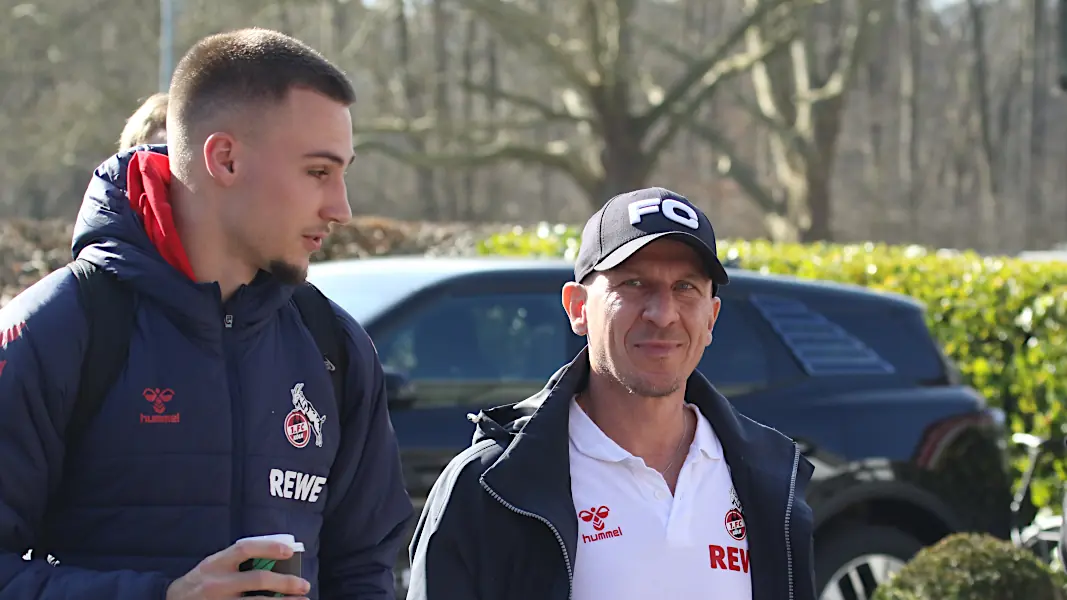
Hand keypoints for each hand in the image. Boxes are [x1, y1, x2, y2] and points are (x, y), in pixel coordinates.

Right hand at [165, 538, 310, 599]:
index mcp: (217, 563)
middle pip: (257, 580)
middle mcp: (218, 583)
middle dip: (285, 583)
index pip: (244, 549)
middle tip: (304, 585)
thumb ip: (237, 561)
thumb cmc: (201, 580)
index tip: (289, 551)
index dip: (268, 547)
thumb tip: (275, 560)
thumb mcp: (214, 564)